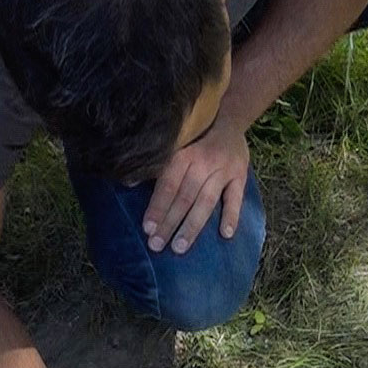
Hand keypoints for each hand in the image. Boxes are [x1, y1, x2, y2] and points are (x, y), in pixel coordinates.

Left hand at [142, 122, 250, 255]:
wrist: (230, 120)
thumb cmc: (196, 138)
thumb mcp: (175, 145)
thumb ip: (157, 165)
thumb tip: (128, 182)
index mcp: (183, 154)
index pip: (168, 185)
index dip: (157, 207)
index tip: (147, 228)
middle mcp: (202, 163)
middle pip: (184, 198)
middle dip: (169, 223)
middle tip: (157, 245)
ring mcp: (223, 171)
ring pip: (206, 202)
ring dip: (192, 226)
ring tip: (180, 247)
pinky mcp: (240, 176)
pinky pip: (236, 198)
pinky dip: (232, 215)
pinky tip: (226, 234)